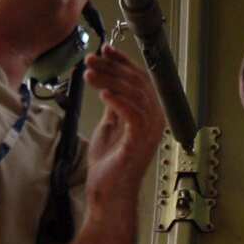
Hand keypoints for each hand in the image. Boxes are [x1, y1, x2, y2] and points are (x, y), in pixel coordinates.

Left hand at [82, 45, 162, 216]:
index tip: (105, 49)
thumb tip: (109, 85)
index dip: (122, 62)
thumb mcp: (110, 127)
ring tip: (89, 71)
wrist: (108, 193)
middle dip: (112, 67)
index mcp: (148, 113)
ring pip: (133, 95)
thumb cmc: (109, 165)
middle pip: (136, 83)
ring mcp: (150, 131)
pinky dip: (118, 100)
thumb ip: (114, 107)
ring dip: (110, 79)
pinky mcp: (140, 141)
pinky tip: (102, 91)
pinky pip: (133, 114)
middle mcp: (154, 119)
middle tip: (90, 58)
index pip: (139, 79)